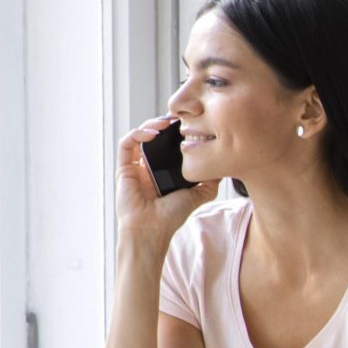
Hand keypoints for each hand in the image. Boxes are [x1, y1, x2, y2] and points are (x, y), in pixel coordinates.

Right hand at [116, 115, 218, 252]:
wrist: (151, 230)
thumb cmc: (171, 216)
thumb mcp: (198, 195)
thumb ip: (209, 181)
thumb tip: (223, 166)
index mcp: (164, 171)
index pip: (169, 145)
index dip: (177, 133)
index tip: (191, 125)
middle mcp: (149, 166)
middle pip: (155, 137)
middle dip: (166, 124)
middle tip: (180, 118)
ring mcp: (135, 166)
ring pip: (140, 136)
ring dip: (152, 125)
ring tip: (168, 122)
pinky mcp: (124, 168)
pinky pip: (127, 144)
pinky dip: (139, 134)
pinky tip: (154, 133)